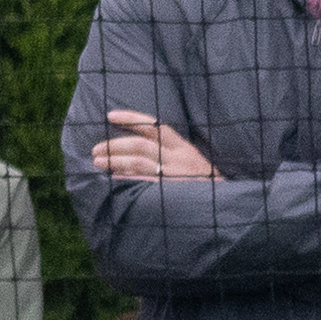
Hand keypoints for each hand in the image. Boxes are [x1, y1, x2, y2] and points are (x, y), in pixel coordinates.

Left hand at [91, 113, 218, 183]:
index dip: (132, 119)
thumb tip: (133, 151)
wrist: (225, 204)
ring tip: (97, 162)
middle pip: (140, 144)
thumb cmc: (202, 184)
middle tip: (95, 149)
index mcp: (183, 147)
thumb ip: (167, 154)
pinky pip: (145, 182)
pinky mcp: (172, 190)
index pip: (154, 126)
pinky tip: (112, 180)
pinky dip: (127, 179)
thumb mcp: (190, 162)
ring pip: (139, 161)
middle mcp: (179, 157)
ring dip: (114, 161)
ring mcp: (175, 174)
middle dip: (115, 145)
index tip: (110, 115)